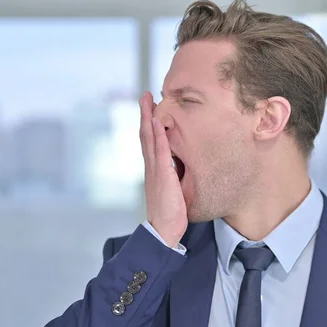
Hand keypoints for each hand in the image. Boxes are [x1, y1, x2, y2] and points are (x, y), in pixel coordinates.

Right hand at [139, 91, 187, 247]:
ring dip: (148, 117)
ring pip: (149, 138)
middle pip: (146, 134)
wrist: (164, 230)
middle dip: (145, 114)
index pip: (150, 141)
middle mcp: (152, 166)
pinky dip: (158, 135)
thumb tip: (182, 167)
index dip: (150, 124)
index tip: (150, 107)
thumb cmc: (171, 213)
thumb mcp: (174, 190)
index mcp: (155, 169)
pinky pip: (160, 151)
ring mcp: (155, 170)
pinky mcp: (163, 175)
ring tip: (147, 100)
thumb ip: (175, 177)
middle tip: (144, 95)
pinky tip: (159, 121)